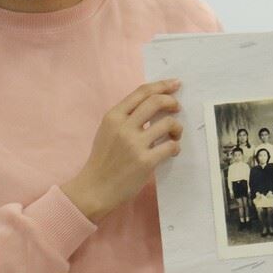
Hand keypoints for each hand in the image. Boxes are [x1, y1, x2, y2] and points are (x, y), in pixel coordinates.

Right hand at [62, 80, 182, 222]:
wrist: (95, 188)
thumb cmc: (103, 159)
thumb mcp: (107, 131)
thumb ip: (126, 117)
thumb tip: (153, 103)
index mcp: (113, 116)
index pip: (141, 92)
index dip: (162, 85)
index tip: (175, 84)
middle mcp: (123, 126)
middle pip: (156, 101)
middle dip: (172, 102)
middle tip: (177, 109)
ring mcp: (135, 144)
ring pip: (168, 123)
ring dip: (177, 127)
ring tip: (174, 135)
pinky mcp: (145, 161)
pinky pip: (171, 146)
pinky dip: (176, 146)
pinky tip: (172, 150)